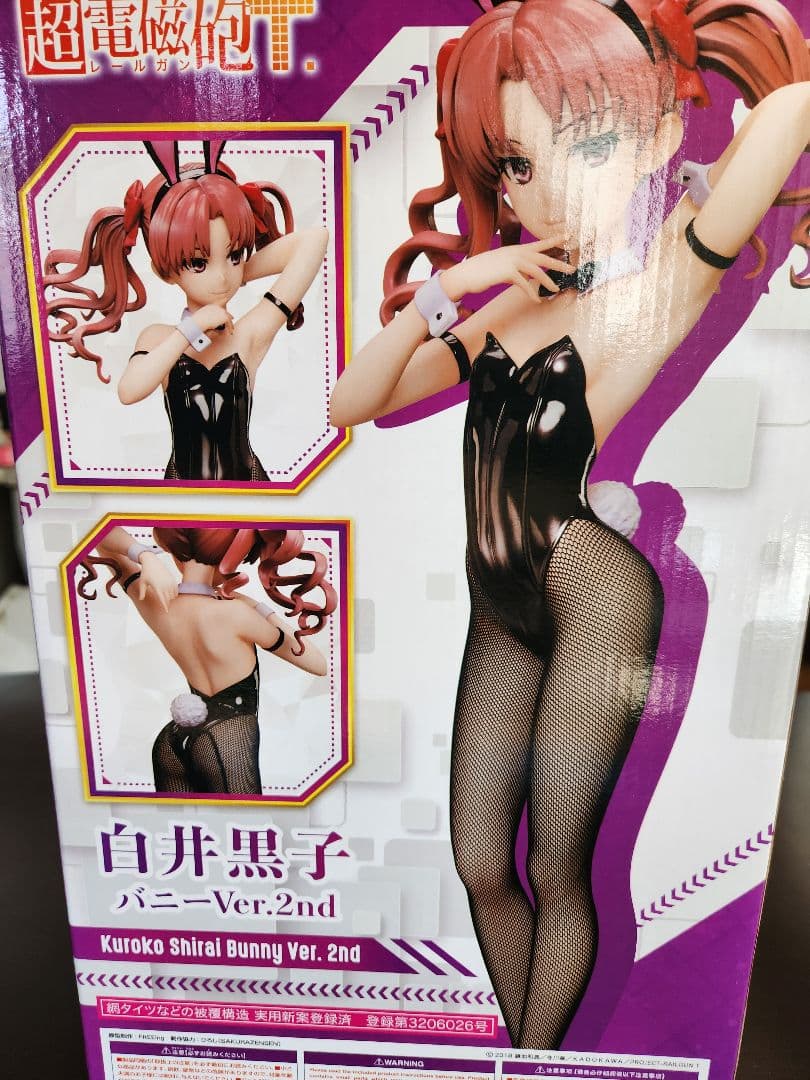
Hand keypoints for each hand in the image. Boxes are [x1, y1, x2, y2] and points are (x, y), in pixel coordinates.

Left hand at [137, 552, 178, 612]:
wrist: (151, 561)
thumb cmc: (145, 572)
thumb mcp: (142, 583)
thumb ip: (142, 592)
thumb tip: (141, 599)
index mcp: (157, 587)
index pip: (163, 600)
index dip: (165, 606)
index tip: (166, 611)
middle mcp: (165, 585)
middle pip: (169, 598)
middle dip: (168, 603)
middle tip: (166, 607)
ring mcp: (169, 581)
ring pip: (173, 594)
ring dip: (171, 598)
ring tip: (169, 600)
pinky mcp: (172, 578)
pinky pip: (176, 589)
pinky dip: (175, 593)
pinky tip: (172, 595)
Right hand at [193, 304, 234, 335]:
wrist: (198, 323)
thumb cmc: (197, 323)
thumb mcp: (202, 319)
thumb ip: (208, 319)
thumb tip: (213, 325)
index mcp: (210, 306)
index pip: (219, 309)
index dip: (223, 313)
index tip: (226, 316)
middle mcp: (216, 307)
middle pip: (225, 312)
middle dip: (228, 316)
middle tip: (232, 321)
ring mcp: (221, 311)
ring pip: (228, 317)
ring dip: (230, 324)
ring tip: (231, 330)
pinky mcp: (224, 316)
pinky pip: (229, 322)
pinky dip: (230, 328)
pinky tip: (230, 332)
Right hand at [441, 239, 570, 302]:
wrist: (466, 273)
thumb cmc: (483, 271)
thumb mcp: (502, 265)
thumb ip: (517, 269)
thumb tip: (527, 277)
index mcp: (516, 249)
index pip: (539, 243)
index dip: (553, 240)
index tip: (567, 236)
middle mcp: (516, 253)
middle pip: (543, 258)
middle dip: (558, 264)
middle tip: (572, 269)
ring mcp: (512, 261)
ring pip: (537, 272)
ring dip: (548, 282)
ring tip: (556, 289)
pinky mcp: (507, 273)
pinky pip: (525, 284)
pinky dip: (531, 293)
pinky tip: (537, 300)